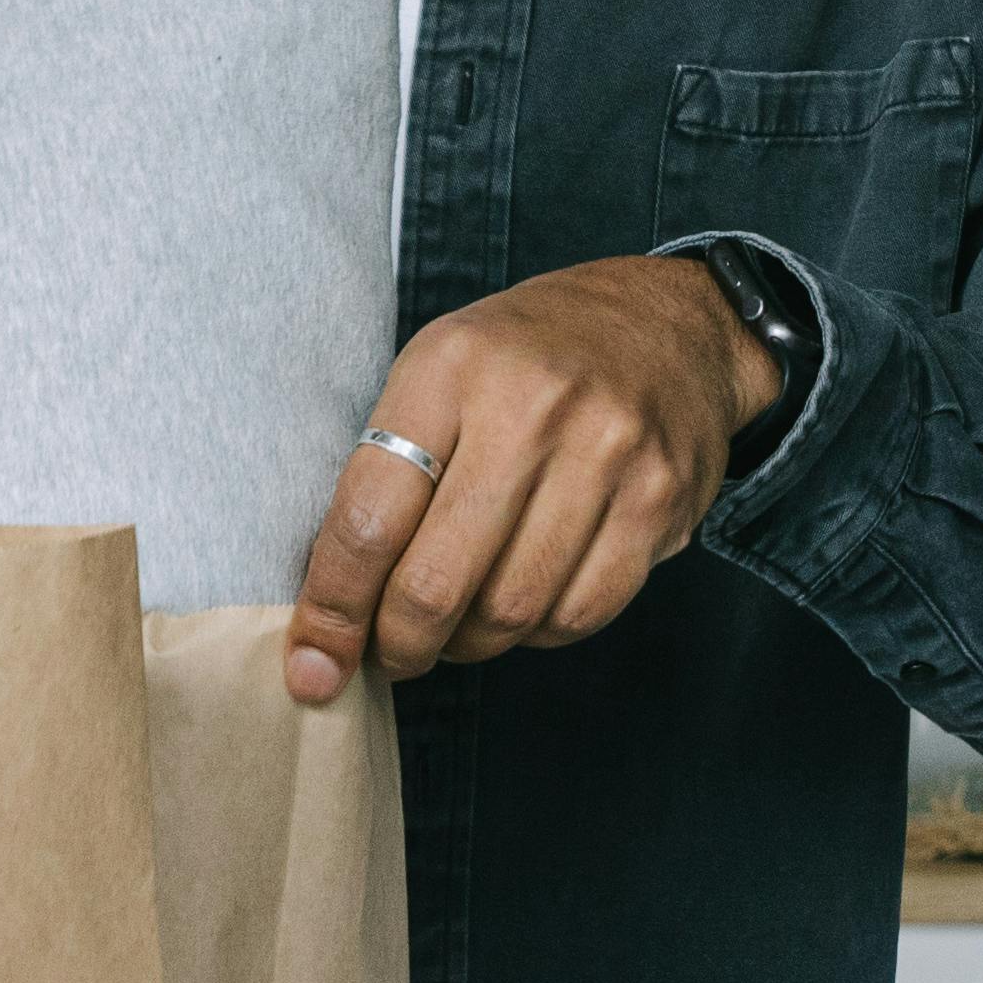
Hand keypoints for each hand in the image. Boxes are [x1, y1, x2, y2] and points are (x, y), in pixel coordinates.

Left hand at [287, 256, 781, 705]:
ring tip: (455, 628)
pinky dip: (536, 633)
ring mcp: (606, 455)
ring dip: (467, 645)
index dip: (334, 610)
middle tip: (389, 653)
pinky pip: (579, 614)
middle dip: (398, 645)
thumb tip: (332, 610)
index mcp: (450, 368)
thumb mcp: (440, 370)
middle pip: (436, 584)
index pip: (369, 519)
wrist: (666, 321)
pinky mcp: (660, 500)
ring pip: (510, 613)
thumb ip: (385, 475)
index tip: (315, 661)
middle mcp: (530, 408)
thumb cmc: (528, 358)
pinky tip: (522, 606)